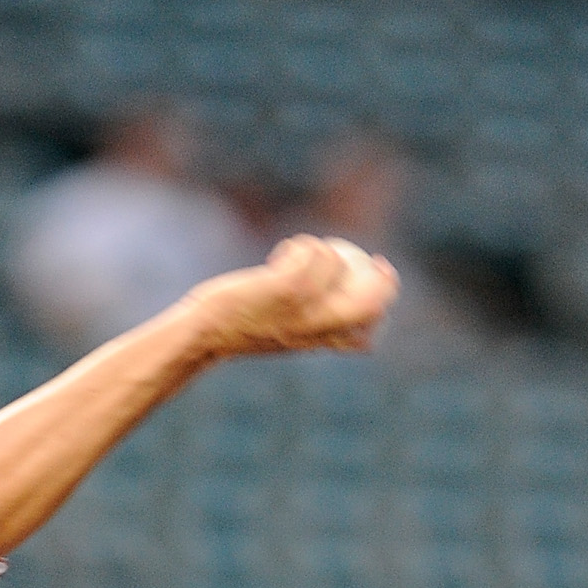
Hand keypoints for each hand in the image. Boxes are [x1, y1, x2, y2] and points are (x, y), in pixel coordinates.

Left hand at [186, 236, 398, 362]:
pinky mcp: (286, 289)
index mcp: (316, 342)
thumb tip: (323, 314)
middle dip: (384, 280)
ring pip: (338, 264)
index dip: (383, 307)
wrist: (203, 335)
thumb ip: (305, 328)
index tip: (379, 280)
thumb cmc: (234, 332)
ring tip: (296, 253)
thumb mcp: (279, 335)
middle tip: (374, 260)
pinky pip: (312, 253)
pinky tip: (280, 254)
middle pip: (372, 305)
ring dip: (321, 248)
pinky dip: (300, 245)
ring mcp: (302, 309)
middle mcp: (315, 329)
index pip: (366, 338)